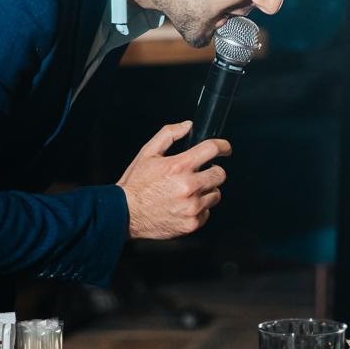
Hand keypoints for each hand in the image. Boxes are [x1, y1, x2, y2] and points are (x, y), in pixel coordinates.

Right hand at [118, 121, 229, 239]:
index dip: (223, 146)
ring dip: (206, 191)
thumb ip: (168, 135)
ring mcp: (192, 207)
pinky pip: (207, 212)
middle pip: (220, 174)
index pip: (213, 149)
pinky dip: (199, 209)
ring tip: (188, 192)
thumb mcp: (147, 153)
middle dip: (213, 171)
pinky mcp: (192, 223)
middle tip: (200, 173)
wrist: (124, 214)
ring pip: (216, 194)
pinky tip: (184, 206)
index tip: (225, 149)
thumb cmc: (135, 184)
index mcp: (179, 166)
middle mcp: (189, 186)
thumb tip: (187, 125)